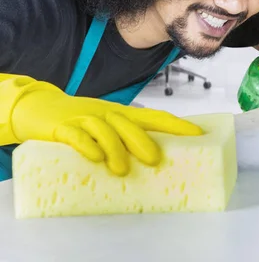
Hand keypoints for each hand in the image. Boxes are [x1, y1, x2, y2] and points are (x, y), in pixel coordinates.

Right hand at [4, 75, 201, 175]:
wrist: (38, 109)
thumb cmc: (80, 122)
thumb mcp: (108, 128)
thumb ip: (128, 141)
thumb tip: (159, 162)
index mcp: (123, 115)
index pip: (155, 117)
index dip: (177, 125)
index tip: (198, 135)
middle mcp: (107, 114)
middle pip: (130, 124)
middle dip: (144, 141)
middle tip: (155, 160)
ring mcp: (84, 119)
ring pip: (104, 130)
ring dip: (115, 149)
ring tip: (121, 170)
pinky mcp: (63, 127)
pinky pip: (76, 136)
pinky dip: (86, 146)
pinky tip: (94, 158)